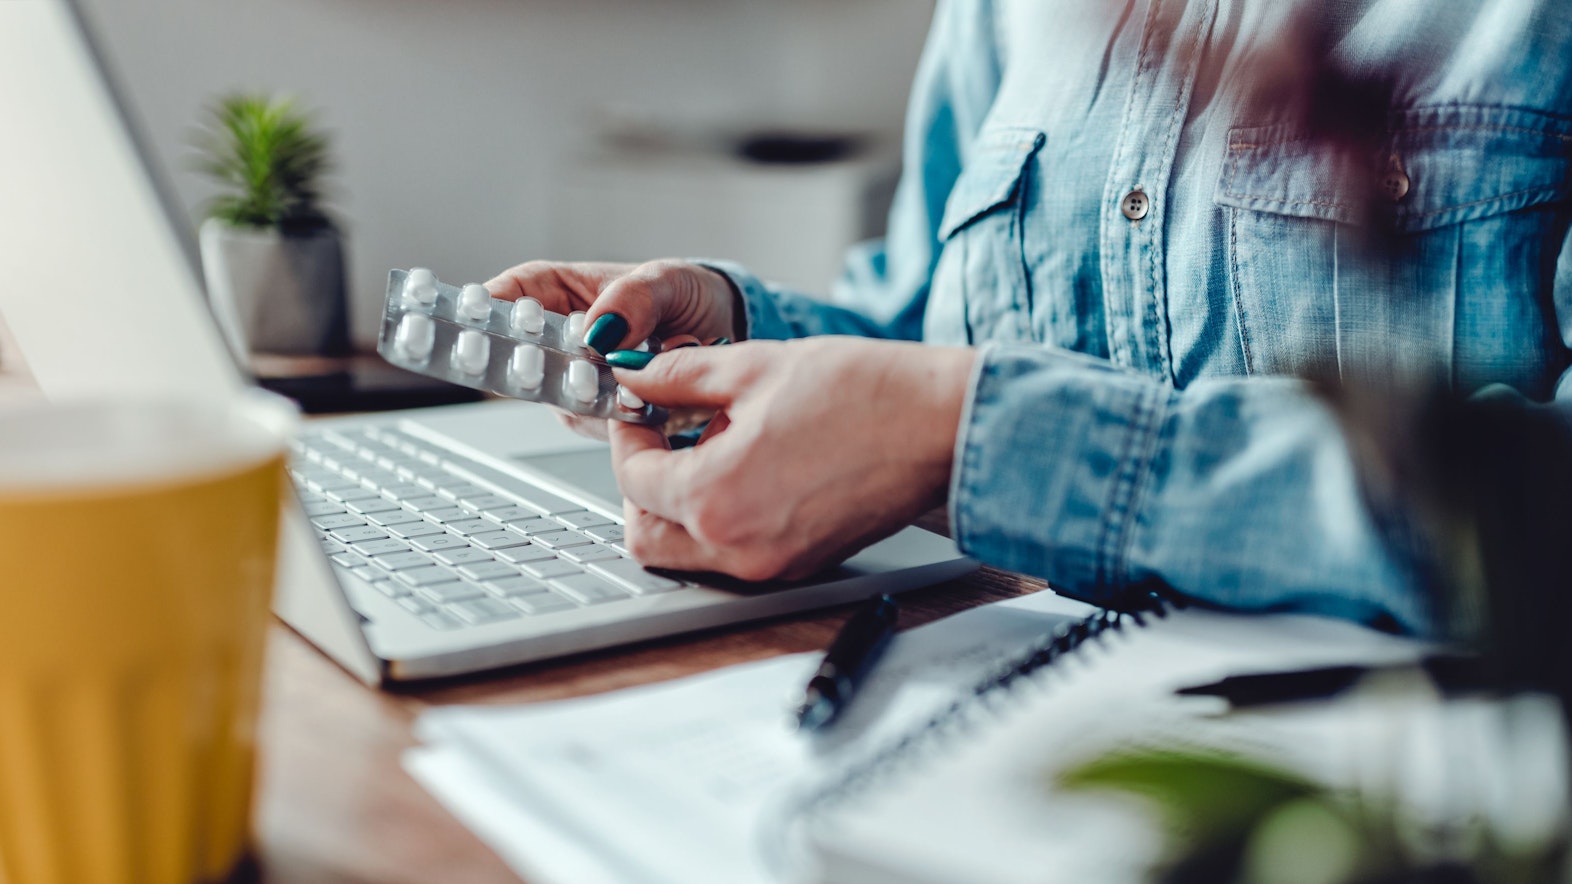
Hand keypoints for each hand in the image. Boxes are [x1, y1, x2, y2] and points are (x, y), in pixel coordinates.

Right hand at [484, 259, 740, 437]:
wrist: (725, 334)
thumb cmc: (685, 296)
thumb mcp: (667, 280)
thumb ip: (635, 297)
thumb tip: (602, 327)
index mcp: (557, 293)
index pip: (506, 299)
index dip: (485, 315)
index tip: (482, 328)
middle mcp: (559, 342)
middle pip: (523, 359)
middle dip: (537, 370)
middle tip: (562, 370)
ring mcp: (577, 382)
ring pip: (563, 398)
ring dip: (594, 400)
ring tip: (631, 392)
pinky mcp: (603, 416)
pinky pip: (601, 423)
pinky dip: (625, 418)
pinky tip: (651, 407)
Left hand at [607, 337, 975, 580]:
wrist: (941, 424)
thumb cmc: (864, 392)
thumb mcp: (752, 367)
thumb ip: (677, 378)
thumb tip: (634, 378)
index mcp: (715, 498)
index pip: (632, 478)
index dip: (626, 433)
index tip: (639, 404)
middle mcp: (737, 547)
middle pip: (646, 536)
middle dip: (640, 483)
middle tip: (659, 434)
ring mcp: (770, 564)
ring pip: (685, 552)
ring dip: (677, 504)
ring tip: (707, 445)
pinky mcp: (800, 564)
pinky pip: (732, 552)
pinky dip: (720, 516)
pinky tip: (746, 465)